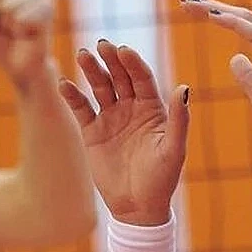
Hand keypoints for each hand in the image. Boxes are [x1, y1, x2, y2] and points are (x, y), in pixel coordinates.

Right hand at [58, 41, 188, 225]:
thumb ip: (180, 119)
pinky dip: (73, 96)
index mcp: (154, 108)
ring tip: (84, 55)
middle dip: (112, 60)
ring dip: (92, 71)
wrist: (138, 207)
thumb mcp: (174, 149)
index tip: (124, 50)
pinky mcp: (92, 132)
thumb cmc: (162, 179)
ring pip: (100, 88)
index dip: (133, 63)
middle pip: (120, 77)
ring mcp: (111, 118)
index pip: (143, 78)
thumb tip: (185, 87)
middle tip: (102, 45)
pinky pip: (81, 109)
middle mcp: (132, 108)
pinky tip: (66, 85)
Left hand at [180, 0, 251, 158]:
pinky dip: (233, 22)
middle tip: (189, 3)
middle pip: (247, 17)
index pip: (248, 27)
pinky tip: (213, 16)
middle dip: (217, 7)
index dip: (224, 16)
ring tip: (196, 5)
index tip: (199, 12)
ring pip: (250, 20)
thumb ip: (249, 78)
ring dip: (221, 10)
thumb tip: (235, 58)